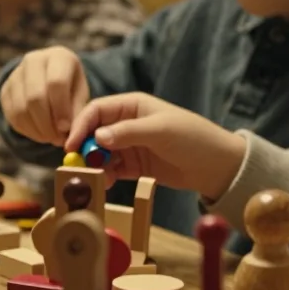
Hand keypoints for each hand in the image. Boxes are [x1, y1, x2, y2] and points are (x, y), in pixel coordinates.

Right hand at [0, 47, 89, 146]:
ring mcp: (16, 74)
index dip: (61, 109)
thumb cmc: (71, 87)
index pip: (56, 83)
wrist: (50, 77)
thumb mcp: (80, 95)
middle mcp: (34, 60)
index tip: (66, 130)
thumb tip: (71, 135)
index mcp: (58, 57)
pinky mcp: (5, 89)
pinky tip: (39, 134)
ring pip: (21, 108)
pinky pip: (12, 115)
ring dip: (37, 130)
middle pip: (35, 97)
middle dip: (47, 124)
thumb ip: (78, 112)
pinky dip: (26, 130)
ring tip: (51, 138)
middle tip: (58, 139)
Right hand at [64, 92, 245, 197]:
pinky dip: (105, 176)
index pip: (96, 111)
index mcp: (132, 106)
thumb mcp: (160, 131)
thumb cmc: (193, 138)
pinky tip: (105, 183)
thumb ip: (128, 132)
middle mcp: (126, 123)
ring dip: (93, 164)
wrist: (217, 166)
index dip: (81, 125)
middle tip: (77, 164)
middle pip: (94, 132)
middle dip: (83, 147)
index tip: (71, 144)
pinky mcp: (134, 165)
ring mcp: (129, 145)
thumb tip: (97, 136)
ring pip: (100, 152)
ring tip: (92, 177)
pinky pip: (111, 169)